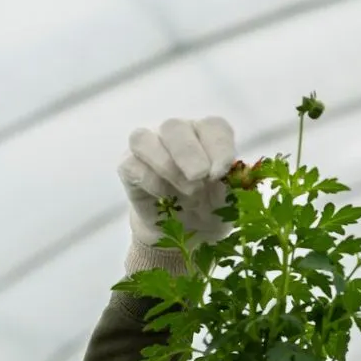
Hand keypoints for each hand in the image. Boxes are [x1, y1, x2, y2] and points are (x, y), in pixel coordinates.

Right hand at [118, 116, 236, 247]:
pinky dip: (149, 181)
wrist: (186, 234)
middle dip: (188, 153)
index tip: (221, 173)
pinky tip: (165, 197)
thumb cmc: (212, 208)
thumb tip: (223, 180)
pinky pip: (130, 164)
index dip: (219, 147)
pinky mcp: (129, 167)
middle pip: (174, 127)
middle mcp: (177, 135)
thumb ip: (231, 189)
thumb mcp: (230, 203)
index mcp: (208, 136)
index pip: (213, 127)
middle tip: (200, 177)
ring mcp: (149, 148)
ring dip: (167, 166)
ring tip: (188, 192)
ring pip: (143, 139)